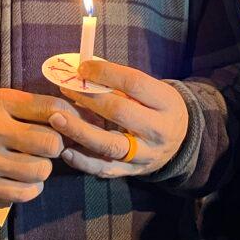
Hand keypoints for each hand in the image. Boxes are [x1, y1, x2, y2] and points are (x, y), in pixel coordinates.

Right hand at [0, 89, 77, 204]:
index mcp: (0, 102)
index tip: (70, 126)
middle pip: (52, 143)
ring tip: (34, 165)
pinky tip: (25, 182)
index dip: (70, 119)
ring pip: (41, 170)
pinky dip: (32, 189)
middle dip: (56, 147)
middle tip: (48, 149)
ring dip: (44, 170)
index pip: (52, 108)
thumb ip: (30, 106)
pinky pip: (24, 193)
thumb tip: (73, 116)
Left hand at [50, 59, 188, 178]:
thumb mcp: (153, 91)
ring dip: (80, 131)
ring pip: (110, 145)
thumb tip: (85, 72)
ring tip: (58, 119)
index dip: (106, 73)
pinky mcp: (133, 171)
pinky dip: (84, 161)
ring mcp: (146, 154)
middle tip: (66, 89)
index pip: (134, 83)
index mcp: (166, 103)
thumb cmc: (158, 108)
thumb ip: (123, 84)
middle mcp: (158, 130)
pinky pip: (105, 169)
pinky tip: (66, 151)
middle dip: (89, 98)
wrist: (181, 141)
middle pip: (120, 112)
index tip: (83, 68)